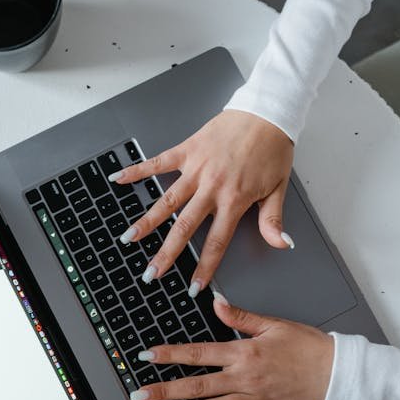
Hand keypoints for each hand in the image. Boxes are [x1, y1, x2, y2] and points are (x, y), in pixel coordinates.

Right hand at [109, 109, 294, 293]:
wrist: (266, 112)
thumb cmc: (273, 148)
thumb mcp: (278, 188)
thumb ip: (273, 219)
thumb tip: (280, 244)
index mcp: (234, 199)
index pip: (216, 241)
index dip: (204, 267)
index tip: (193, 287)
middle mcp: (212, 187)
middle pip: (185, 227)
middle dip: (166, 253)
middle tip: (151, 272)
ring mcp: (197, 168)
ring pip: (167, 200)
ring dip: (147, 221)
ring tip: (129, 238)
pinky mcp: (188, 150)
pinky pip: (159, 162)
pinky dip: (138, 170)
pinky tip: (119, 179)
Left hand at [130, 294, 333, 399]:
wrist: (338, 372)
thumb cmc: (309, 347)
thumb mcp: (273, 324)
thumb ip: (240, 317)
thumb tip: (216, 302)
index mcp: (244, 353)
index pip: (198, 353)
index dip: (170, 354)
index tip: (147, 356)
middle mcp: (244, 379)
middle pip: (197, 386)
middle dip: (165, 390)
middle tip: (140, 396)